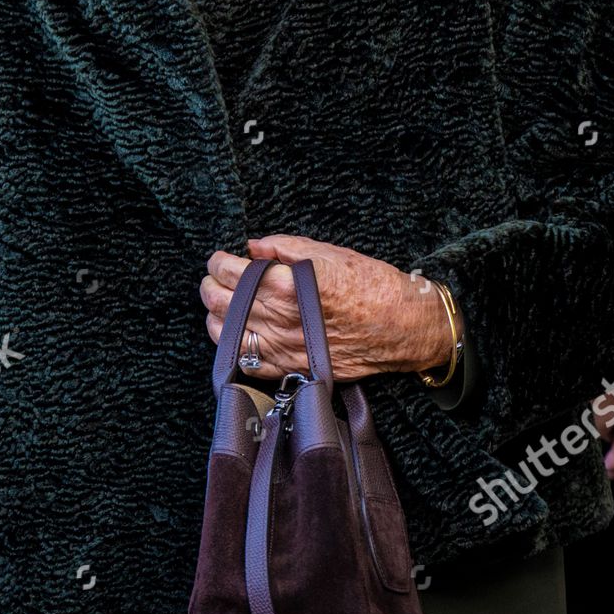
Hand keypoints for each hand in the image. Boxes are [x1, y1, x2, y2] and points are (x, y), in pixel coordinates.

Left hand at [200, 233, 451, 381]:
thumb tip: (253, 246)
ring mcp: (284, 347)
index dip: (219, 262)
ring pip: (228, 333)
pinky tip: (233, 333)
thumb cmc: (371, 285)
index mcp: (286, 285)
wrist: (402, 326)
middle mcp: (280, 319)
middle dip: (212, 286)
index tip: (219, 258)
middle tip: (214, 277)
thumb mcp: (328, 252)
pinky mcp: (292, 367)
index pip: (232, 272)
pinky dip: (233, 345)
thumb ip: (284, 247)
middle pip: (223, 302)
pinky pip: (249, 361)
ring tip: (219, 303)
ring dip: (216, 316)